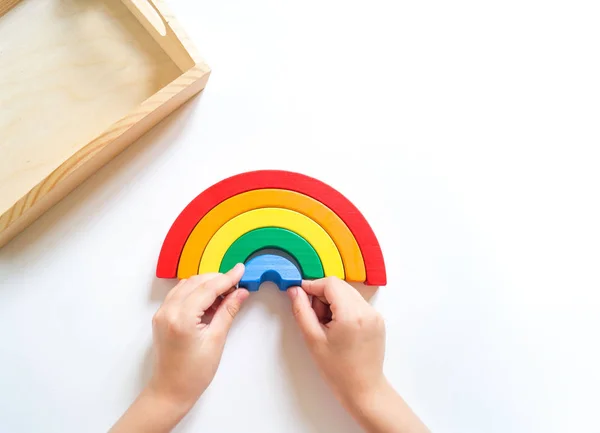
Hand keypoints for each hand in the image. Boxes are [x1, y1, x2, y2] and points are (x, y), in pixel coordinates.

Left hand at [110, 265, 248, 432]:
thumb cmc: (193, 373)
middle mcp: (168, 311)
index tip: (241, 270)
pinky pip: (180, 294)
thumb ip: (228, 311)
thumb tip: (241, 292)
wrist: (170, 391)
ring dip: (207, 284)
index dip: (227, 278)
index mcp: (182, 318)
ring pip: (187, 285)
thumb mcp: (216, 340)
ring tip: (226, 293)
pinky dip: (196, 291)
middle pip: (196, 282)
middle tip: (237, 285)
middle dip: (218, 280)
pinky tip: (210, 300)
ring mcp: (162, 312)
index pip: (207, 288)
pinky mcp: (161, 316)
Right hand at [287, 277, 385, 406]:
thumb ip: (301, 310)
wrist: (363, 389)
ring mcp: (375, 314)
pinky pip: (356, 303)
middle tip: (315, 318)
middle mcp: (367, 310)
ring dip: (333, 302)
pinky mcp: (377, 320)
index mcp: (352, 314)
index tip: (300, 295)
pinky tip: (338, 328)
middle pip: (339, 286)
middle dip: (322, 296)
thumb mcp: (313, 339)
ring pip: (347, 293)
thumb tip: (294, 290)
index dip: (312, 286)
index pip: (330, 283)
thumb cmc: (338, 370)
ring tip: (327, 326)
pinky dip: (344, 309)